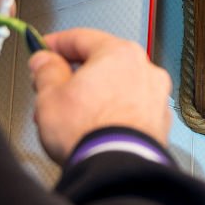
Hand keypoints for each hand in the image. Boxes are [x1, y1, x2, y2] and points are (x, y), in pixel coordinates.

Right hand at [28, 28, 171, 164]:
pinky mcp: (161, 122)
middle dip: (76, 75)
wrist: (118, 166)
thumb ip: (47, 71)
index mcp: (120, 54)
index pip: (82, 37)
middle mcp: (146, 71)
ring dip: (94, 96)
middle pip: (103, 64)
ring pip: (118, 88)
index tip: (44, 51)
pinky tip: (96, 127)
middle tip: (54, 87)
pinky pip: (131, 109)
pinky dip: (114, 112)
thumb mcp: (50, 95)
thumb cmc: (91, 131)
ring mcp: (157, 97)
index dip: (56, 44)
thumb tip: (47, 62)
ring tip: (72, 115)